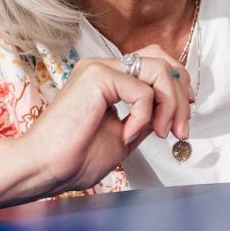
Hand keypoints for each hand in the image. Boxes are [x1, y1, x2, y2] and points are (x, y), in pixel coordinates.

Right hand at [16, 46, 191, 193]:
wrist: (45, 169)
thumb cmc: (75, 158)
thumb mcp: (126, 135)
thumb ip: (147, 117)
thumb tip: (171, 110)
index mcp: (108, 78)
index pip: (156, 62)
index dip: (178, 84)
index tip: (184, 115)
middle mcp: (104, 66)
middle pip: (163, 61)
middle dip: (181, 96)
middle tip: (180, 129)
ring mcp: (100, 68)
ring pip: (160, 71)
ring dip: (171, 105)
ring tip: (161, 133)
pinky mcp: (98, 76)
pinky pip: (143, 91)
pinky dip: (146, 116)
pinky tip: (128, 133)